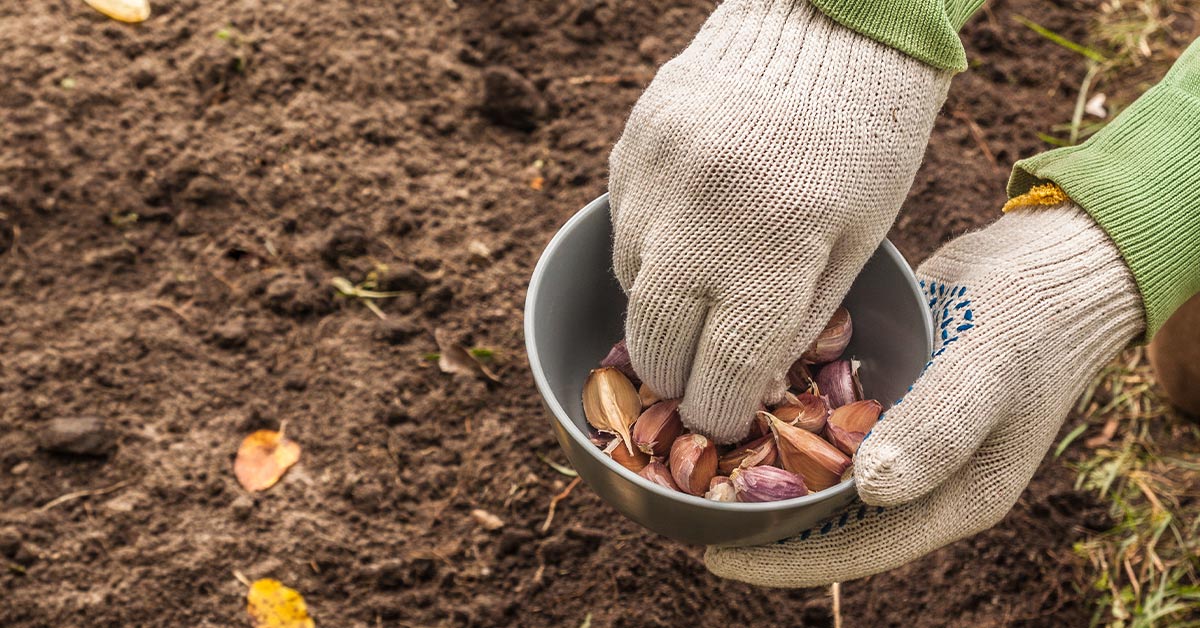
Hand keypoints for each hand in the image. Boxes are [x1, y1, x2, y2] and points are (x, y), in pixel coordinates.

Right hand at [609, 0, 951, 442]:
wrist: (826, 25)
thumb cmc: (865, 143)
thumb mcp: (859, 239)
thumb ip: (799, 319)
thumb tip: (746, 385)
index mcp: (777, 248)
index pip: (721, 372)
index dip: (715, 414)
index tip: (717, 421)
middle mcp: (702, 218)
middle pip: (656, 343)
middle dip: (675, 376)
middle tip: (695, 379)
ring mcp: (657, 179)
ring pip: (631, 287)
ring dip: (660, 309)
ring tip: (699, 292)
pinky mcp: (630, 147)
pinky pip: (623, 229)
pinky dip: (648, 251)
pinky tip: (686, 233)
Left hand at [705, 203, 1143, 585]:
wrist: (1056, 261)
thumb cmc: (1031, 318)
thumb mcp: (987, 370)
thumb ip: (937, 429)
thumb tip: (872, 491)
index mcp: (952, 497)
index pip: (855, 549)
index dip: (782, 558)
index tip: (713, 553)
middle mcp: (920, 478)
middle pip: (826, 518)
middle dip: (758, 515)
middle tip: (683, 502)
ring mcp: (902, 437)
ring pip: (818, 471)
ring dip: (762, 466)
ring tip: (689, 456)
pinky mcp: (886, 397)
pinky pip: (824, 422)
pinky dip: (781, 418)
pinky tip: (730, 397)